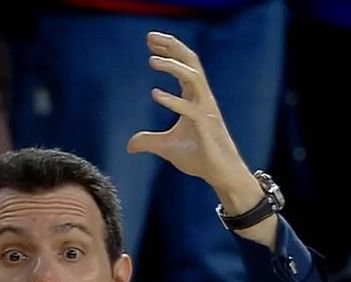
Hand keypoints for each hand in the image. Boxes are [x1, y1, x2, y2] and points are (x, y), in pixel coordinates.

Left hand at [126, 32, 248, 190]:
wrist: (220, 174)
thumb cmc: (200, 158)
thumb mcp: (167, 148)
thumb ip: (149, 142)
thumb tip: (129, 145)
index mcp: (195, 98)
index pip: (184, 65)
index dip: (169, 50)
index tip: (150, 41)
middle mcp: (202, 99)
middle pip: (190, 62)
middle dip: (172, 46)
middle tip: (150, 37)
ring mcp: (206, 111)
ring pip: (194, 78)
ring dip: (174, 67)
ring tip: (152, 60)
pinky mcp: (207, 127)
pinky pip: (190, 109)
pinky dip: (173, 101)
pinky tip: (155, 94)